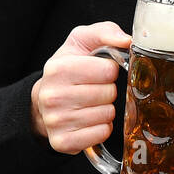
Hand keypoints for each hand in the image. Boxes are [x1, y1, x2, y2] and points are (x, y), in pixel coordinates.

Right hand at [30, 21, 130, 152]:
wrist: (46, 98)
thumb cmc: (71, 67)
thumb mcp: (83, 41)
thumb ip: (105, 32)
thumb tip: (126, 41)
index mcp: (58, 68)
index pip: (108, 70)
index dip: (110, 70)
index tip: (100, 71)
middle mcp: (52, 96)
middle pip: (109, 93)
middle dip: (109, 90)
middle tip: (96, 89)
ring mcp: (56, 121)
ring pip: (107, 115)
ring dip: (106, 109)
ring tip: (92, 103)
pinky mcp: (62, 142)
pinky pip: (101, 134)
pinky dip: (102, 127)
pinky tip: (91, 119)